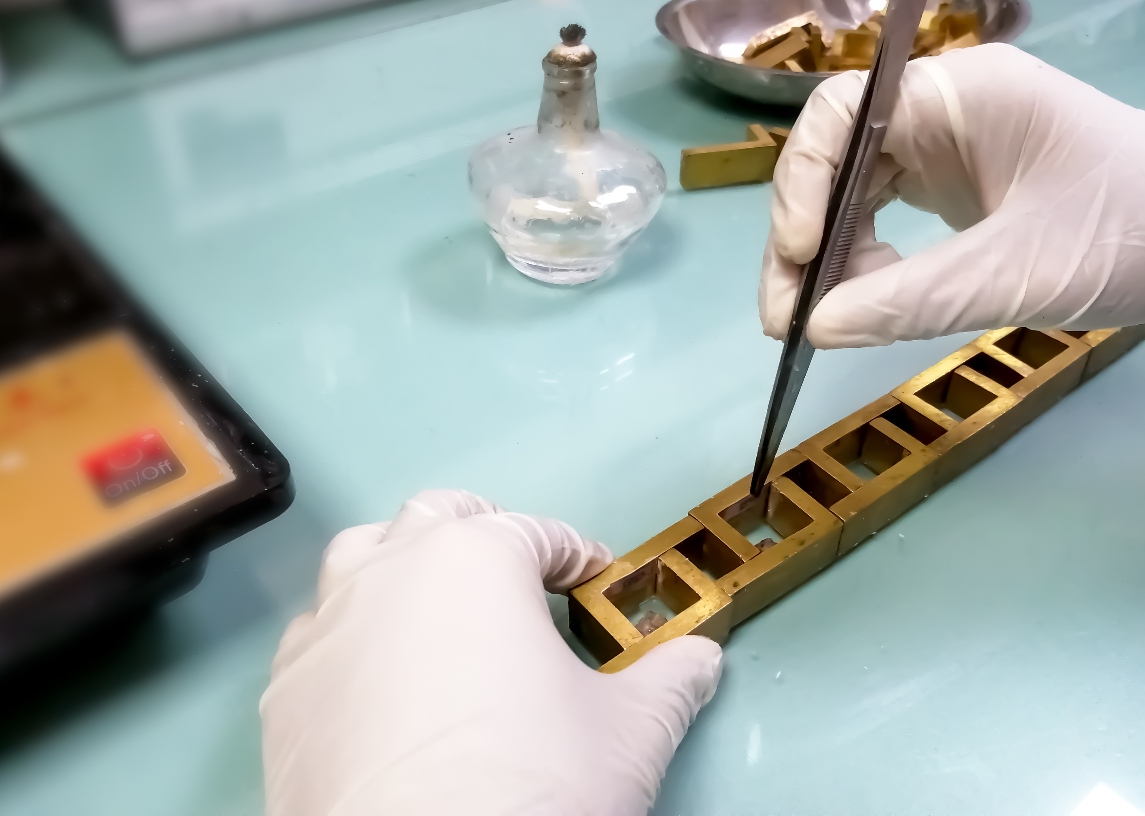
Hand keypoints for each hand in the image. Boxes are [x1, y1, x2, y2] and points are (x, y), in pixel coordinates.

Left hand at [260, 490, 722, 815]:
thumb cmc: (532, 787)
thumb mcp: (629, 733)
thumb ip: (671, 682)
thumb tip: (701, 660)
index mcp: (476, 560)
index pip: (536, 531)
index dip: (574, 552)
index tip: (593, 577)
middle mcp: (391, 572)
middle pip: (437, 517)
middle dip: (482, 532)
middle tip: (516, 575)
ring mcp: (326, 627)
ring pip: (361, 558)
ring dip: (402, 567)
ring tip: (437, 609)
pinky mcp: (282, 691)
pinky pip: (318, 635)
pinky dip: (353, 638)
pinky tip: (378, 683)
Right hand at [760, 43, 1144, 345]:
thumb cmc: (1130, 233)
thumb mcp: (1018, 274)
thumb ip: (912, 301)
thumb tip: (815, 328)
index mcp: (957, 96)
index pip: (841, 114)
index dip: (803, 180)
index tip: (802, 252)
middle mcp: (938, 111)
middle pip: (832, 160)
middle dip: (801, 237)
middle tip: (784, 317)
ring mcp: (942, 147)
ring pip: (847, 193)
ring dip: (822, 259)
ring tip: (812, 322)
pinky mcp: (949, 185)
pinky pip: (878, 218)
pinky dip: (860, 265)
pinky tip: (864, 302)